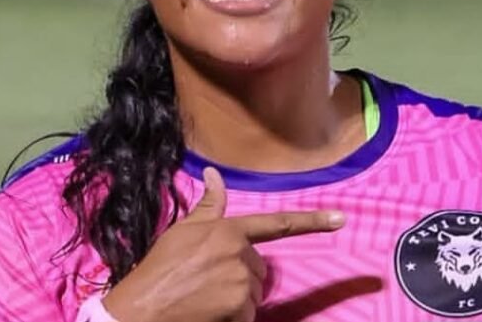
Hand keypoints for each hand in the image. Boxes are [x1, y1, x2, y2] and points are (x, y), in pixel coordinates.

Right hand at [102, 167, 345, 321]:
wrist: (141, 309)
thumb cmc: (158, 270)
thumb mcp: (182, 231)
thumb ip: (209, 206)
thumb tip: (214, 173)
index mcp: (228, 230)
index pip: (277, 224)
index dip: (312, 222)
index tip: (340, 219)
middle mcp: (239, 253)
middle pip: (259, 268)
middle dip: (240, 277)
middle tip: (208, 283)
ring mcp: (241, 282)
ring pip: (253, 294)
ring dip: (237, 300)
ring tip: (205, 299)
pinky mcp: (240, 308)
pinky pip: (248, 315)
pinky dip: (234, 318)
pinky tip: (210, 315)